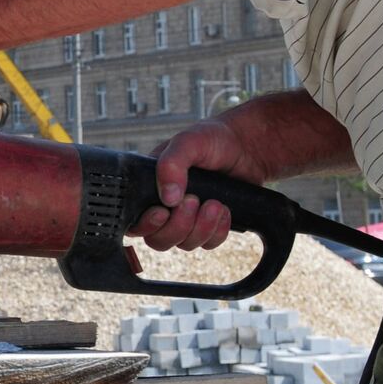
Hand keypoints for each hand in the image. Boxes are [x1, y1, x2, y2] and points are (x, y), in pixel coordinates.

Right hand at [131, 120, 269, 251]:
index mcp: (150, 186)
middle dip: (178, 226)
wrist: (247, 146)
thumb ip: (172, 164)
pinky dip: (218, 231)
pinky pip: (209, 244)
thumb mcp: (188, 142)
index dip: (147, 224)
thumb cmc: (213, 139)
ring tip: (215, 203)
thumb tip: (168, 197)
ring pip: (185, 244)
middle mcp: (165, 206)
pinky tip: (225, 210)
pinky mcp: (209, 226)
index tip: (163, 211)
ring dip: (201, 228)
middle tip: (194, 201)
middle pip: (158, 240)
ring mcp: (188, 218)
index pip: (135, 221)